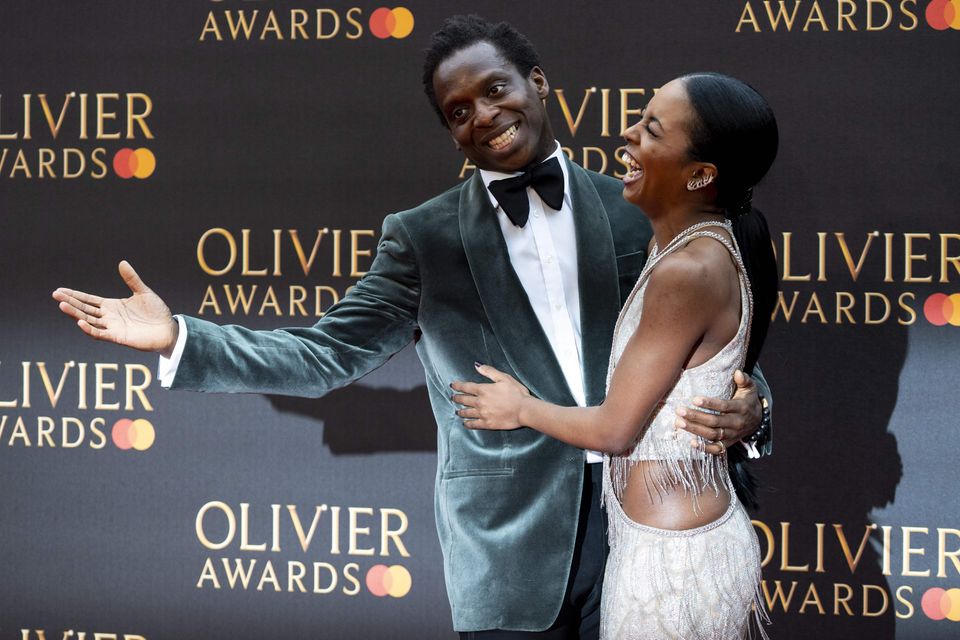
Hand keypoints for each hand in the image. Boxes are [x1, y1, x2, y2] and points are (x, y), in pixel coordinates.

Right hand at [52, 260, 178, 355]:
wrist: (168, 330)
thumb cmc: (157, 313)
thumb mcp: (143, 292)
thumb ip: (132, 279)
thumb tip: (122, 262)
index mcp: (112, 306)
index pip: (89, 300)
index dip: (75, 295)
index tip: (60, 290)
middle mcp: (109, 317)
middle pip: (85, 309)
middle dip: (70, 302)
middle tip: (55, 295)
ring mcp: (112, 327)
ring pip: (89, 321)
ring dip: (76, 314)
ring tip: (62, 305)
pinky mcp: (118, 337)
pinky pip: (100, 333)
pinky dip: (89, 329)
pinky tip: (80, 322)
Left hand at [451, 364, 530, 429]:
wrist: (524, 410)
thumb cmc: (516, 393)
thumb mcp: (504, 378)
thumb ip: (489, 371)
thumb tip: (477, 365)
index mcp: (483, 390)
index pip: (466, 387)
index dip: (458, 386)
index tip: (453, 385)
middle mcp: (480, 402)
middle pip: (464, 400)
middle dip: (457, 398)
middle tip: (453, 397)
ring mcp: (483, 414)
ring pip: (467, 412)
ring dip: (460, 411)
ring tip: (457, 411)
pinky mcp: (487, 424)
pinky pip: (474, 424)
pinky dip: (468, 423)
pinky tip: (465, 423)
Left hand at [675, 369, 759, 455]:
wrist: (757, 420)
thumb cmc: (748, 400)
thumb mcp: (749, 388)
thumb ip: (744, 380)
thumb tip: (738, 372)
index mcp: (740, 408)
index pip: (723, 406)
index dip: (709, 403)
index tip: (694, 399)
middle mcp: (736, 423)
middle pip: (714, 421)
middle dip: (695, 416)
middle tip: (679, 410)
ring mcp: (732, 435)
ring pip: (712, 434)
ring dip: (695, 430)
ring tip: (679, 423)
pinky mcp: (729, 444)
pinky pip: (717, 449)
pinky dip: (705, 448)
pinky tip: (691, 442)